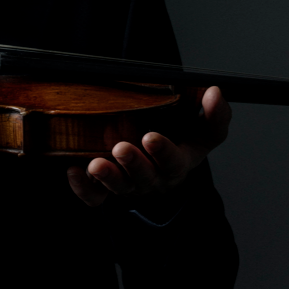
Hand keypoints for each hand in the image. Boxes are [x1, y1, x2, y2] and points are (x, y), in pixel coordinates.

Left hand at [67, 85, 230, 208]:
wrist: (164, 161)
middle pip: (145, 177)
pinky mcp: (109, 190)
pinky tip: (74, 171)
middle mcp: (155, 179)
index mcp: (179, 163)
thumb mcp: (205, 128)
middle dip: (133, 164)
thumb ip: (215, 113)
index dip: (163, 151)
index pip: (174, 161)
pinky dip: (84, 187)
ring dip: (108, 177)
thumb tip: (214, 92)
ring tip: (95, 165)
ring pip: (120, 187)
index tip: (150, 137)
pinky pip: (96, 196)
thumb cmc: (185, 139)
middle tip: (121, 148)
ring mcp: (130, 186)